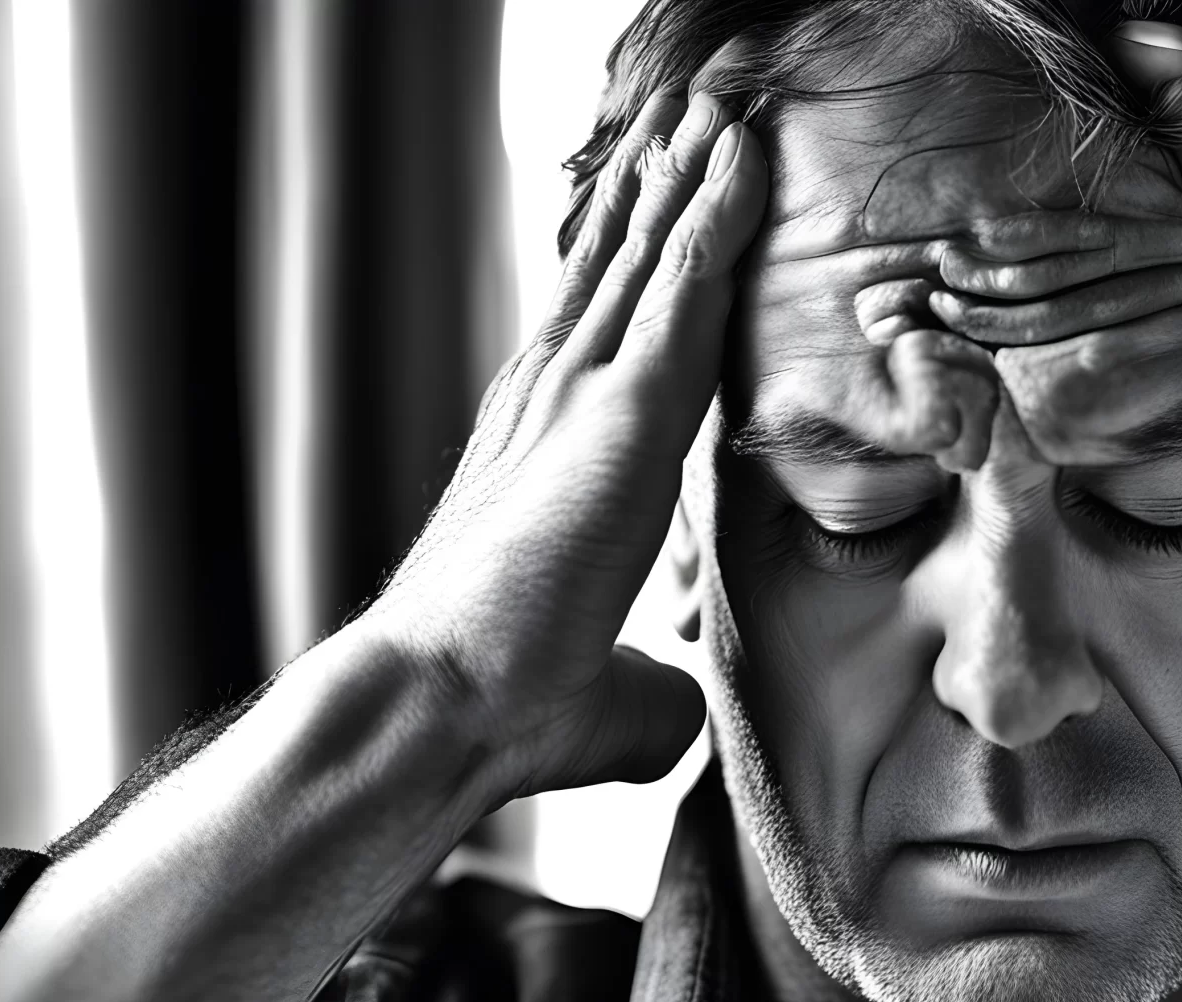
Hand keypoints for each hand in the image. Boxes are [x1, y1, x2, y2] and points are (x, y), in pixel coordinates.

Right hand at [363, 89, 767, 799]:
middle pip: (619, 270)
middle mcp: (551, 398)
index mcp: (542, 448)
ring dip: (686, 177)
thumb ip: (644, 683)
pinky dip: (713, 213)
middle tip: (688, 121)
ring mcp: (580, 390)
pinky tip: (739, 155)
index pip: (602, 333)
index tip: (663, 209)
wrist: (442, 703)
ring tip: (715, 108)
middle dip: (657, 194)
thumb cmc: (502, 705)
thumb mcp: (604, 692)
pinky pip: (684, 282)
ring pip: (649, 256)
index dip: (636, 267)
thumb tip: (673, 714)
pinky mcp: (622, 404)